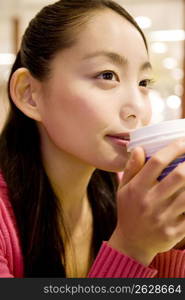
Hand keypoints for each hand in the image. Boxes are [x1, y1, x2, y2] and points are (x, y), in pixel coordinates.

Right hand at [109, 138, 184, 265]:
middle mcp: (150, 202)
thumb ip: (131, 168)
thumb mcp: (124, 189)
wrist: (132, 243)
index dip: (173, 148)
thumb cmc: (128, 211)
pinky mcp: (175, 231)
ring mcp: (164, 218)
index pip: (156, 162)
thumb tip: (139, 148)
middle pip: (179, 176)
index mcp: (136, 189)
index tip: (183, 141)